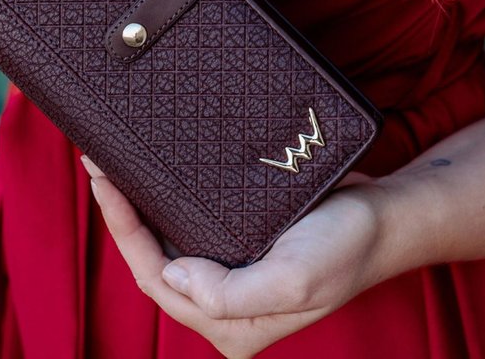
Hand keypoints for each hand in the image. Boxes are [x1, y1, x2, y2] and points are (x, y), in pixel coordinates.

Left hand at [80, 157, 395, 358]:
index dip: (123, 229)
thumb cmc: (346, 247)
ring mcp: (231, 273)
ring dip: (138, 203)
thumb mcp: (295, 278)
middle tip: (98, 160)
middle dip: (122, 212)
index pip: (156, 279)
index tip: (104, 180)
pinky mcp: (240, 243)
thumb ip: (232, 295)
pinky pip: (190, 221)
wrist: (386, 217)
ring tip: (114, 159)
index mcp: (230, 325)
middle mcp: (224, 305)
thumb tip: (177, 278)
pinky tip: (154, 168)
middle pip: (153, 259)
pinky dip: (165, 196)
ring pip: (168, 239)